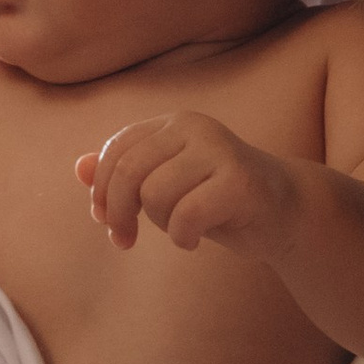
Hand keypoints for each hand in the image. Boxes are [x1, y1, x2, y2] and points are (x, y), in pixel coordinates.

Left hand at [79, 111, 297, 260]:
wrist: (284, 213)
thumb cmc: (218, 200)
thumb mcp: (166, 186)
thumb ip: (124, 175)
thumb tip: (79, 168)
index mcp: (173, 124)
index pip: (116, 150)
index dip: (101, 190)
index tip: (104, 220)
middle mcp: (194, 127)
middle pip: (128, 171)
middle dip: (117, 212)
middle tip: (124, 240)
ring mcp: (219, 150)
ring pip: (155, 194)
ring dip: (160, 224)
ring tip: (180, 228)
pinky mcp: (239, 179)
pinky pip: (186, 215)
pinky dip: (182, 236)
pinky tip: (194, 240)